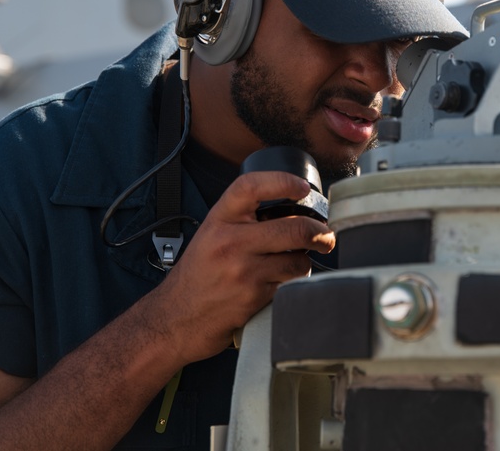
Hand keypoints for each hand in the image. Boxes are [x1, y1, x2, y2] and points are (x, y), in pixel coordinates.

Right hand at [144, 170, 334, 362]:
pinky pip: (290, 284)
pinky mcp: (253, 297)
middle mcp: (230, 241)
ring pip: (298, 260)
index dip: (283, 181)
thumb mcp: (211, 234)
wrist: (174, 319)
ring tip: (294, 265)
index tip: (303, 188)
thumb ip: (242, 219)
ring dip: (304, 263)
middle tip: (326, 236)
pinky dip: (293, 284)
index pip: (252, 186)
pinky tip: (279, 286)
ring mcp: (243, 270)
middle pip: (294, 227)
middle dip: (319, 232)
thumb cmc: (197, 275)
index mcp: (219, 219)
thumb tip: (292, 209)